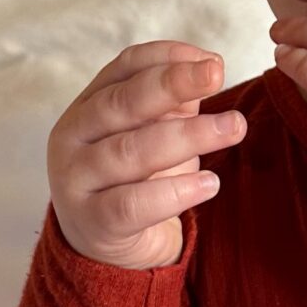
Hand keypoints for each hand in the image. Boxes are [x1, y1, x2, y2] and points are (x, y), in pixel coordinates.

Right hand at [46, 41, 244, 269]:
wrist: (109, 248)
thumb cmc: (136, 179)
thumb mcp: (156, 132)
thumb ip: (175, 102)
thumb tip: (208, 67)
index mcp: (88, 104)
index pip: (124, 67)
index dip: (167, 58)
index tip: (211, 60)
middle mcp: (73, 136)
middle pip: (122, 103)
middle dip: (172, 84)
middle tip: (217, 75)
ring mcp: (75, 180)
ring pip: (130, 152)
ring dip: (188, 136)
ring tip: (234, 127)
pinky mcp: (92, 222)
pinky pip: (132, 205)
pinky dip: (175, 192)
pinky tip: (211, 183)